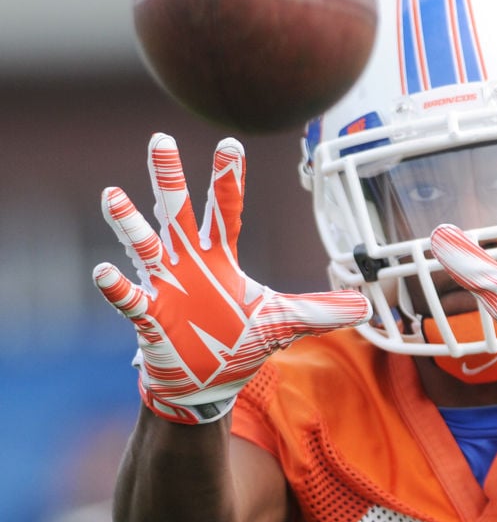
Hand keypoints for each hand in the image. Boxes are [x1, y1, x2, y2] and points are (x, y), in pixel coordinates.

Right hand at [93, 133, 370, 423]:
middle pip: (179, 213)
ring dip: (129, 225)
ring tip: (112, 196)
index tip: (230, 144)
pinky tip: (103, 270)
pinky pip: (130, 298)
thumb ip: (323, 311)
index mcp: (220, 259)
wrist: (207, 381)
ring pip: (145, 247)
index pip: (226, 211)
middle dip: (170, 179)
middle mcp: (189, 264)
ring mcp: (165, 287)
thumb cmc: (238, 343)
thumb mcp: (284, 323)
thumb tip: (368, 308)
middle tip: (160, 140)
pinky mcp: (150, 317)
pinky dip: (117, 286)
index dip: (228, 180)